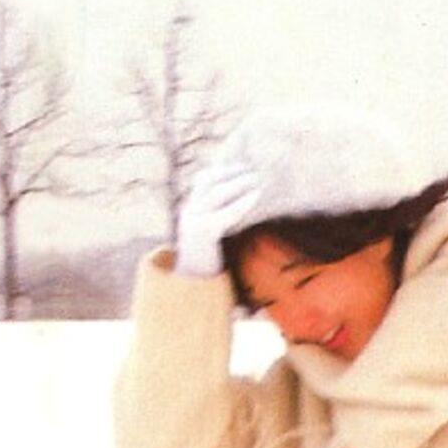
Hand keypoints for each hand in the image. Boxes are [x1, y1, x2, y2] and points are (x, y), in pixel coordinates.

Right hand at [173, 154, 261, 278]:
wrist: (188, 288)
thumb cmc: (206, 261)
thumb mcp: (213, 232)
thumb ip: (223, 216)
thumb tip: (246, 198)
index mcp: (191, 207)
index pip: (205, 177)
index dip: (224, 165)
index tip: (245, 159)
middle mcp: (189, 210)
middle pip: (210, 179)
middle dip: (233, 170)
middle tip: (256, 167)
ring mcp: (192, 221)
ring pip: (215, 193)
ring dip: (239, 183)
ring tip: (259, 179)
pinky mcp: (201, 234)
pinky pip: (222, 214)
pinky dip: (240, 204)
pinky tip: (256, 197)